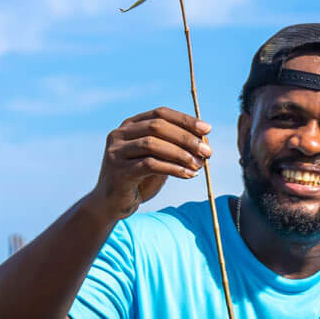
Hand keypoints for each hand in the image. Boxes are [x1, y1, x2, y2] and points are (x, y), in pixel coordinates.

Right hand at [92, 107, 211, 220]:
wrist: (112, 204)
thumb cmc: (139, 180)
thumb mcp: (158, 159)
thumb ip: (175, 149)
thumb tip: (205, 143)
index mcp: (130, 125)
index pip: (160, 114)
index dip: (185, 120)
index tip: (207, 129)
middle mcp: (119, 134)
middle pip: (157, 127)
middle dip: (186, 138)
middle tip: (207, 151)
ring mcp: (116, 152)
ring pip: (152, 144)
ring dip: (181, 154)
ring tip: (199, 164)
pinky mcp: (119, 171)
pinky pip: (150, 165)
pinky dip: (173, 169)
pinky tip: (189, 175)